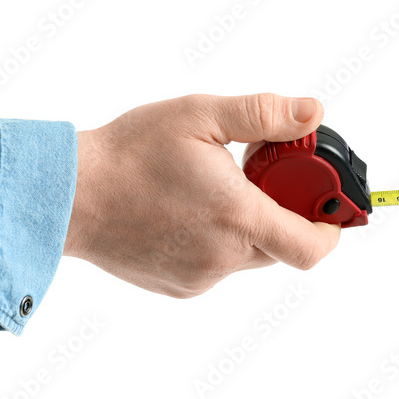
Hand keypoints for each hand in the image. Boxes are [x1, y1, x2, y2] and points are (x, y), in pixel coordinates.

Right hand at [62, 93, 341, 297]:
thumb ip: (263, 115)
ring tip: (209, 189)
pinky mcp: (180, 287)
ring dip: (245, 225)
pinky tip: (185, 212)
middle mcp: (223, 257)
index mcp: (237, 216)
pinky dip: (216, 241)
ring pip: (249, 256)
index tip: (328, 205)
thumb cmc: (129, 153)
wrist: (68, 196)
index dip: (330, 229)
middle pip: (282, 246)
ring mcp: (200, 277)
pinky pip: (218, 266)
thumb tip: (313, 112)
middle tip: (256, 175)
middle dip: (282, 212)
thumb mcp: (200, 116)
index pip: (311, 246)